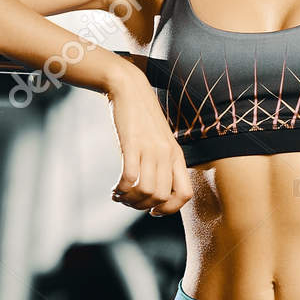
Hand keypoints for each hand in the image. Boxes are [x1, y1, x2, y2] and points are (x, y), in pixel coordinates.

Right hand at [105, 73, 192, 216]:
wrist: (129, 89)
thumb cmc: (142, 118)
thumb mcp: (159, 141)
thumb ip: (161, 163)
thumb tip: (153, 192)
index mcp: (177, 155)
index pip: (185, 194)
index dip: (169, 209)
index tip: (153, 210)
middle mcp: (167, 154)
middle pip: (160, 197)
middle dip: (142, 207)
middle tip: (128, 201)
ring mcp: (150, 149)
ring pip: (146, 191)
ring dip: (130, 200)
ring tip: (119, 196)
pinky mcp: (132, 143)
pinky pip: (130, 178)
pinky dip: (120, 190)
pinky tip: (114, 189)